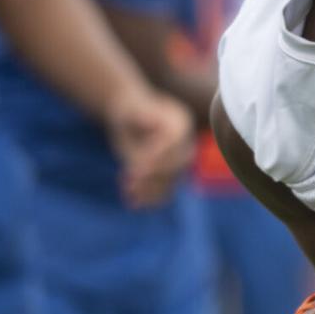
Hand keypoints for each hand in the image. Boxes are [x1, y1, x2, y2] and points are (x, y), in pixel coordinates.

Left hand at [106, 87, 193, 207]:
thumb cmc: (126, 115)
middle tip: (129, 187)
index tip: (132, 172)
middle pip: (178, 163)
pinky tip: (134, 203)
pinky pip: (170, 187)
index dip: (154, 159)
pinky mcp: (175, 169)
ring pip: (174, 178)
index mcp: (179, 120)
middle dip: (153, 177)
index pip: (172, 143)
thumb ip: (137, 151)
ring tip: (130, 198)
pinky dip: (153, 197)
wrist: (130, 110)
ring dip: (152, 191)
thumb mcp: (127, 128)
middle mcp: (188, 139)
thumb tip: (139, 175)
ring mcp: (183, 155)